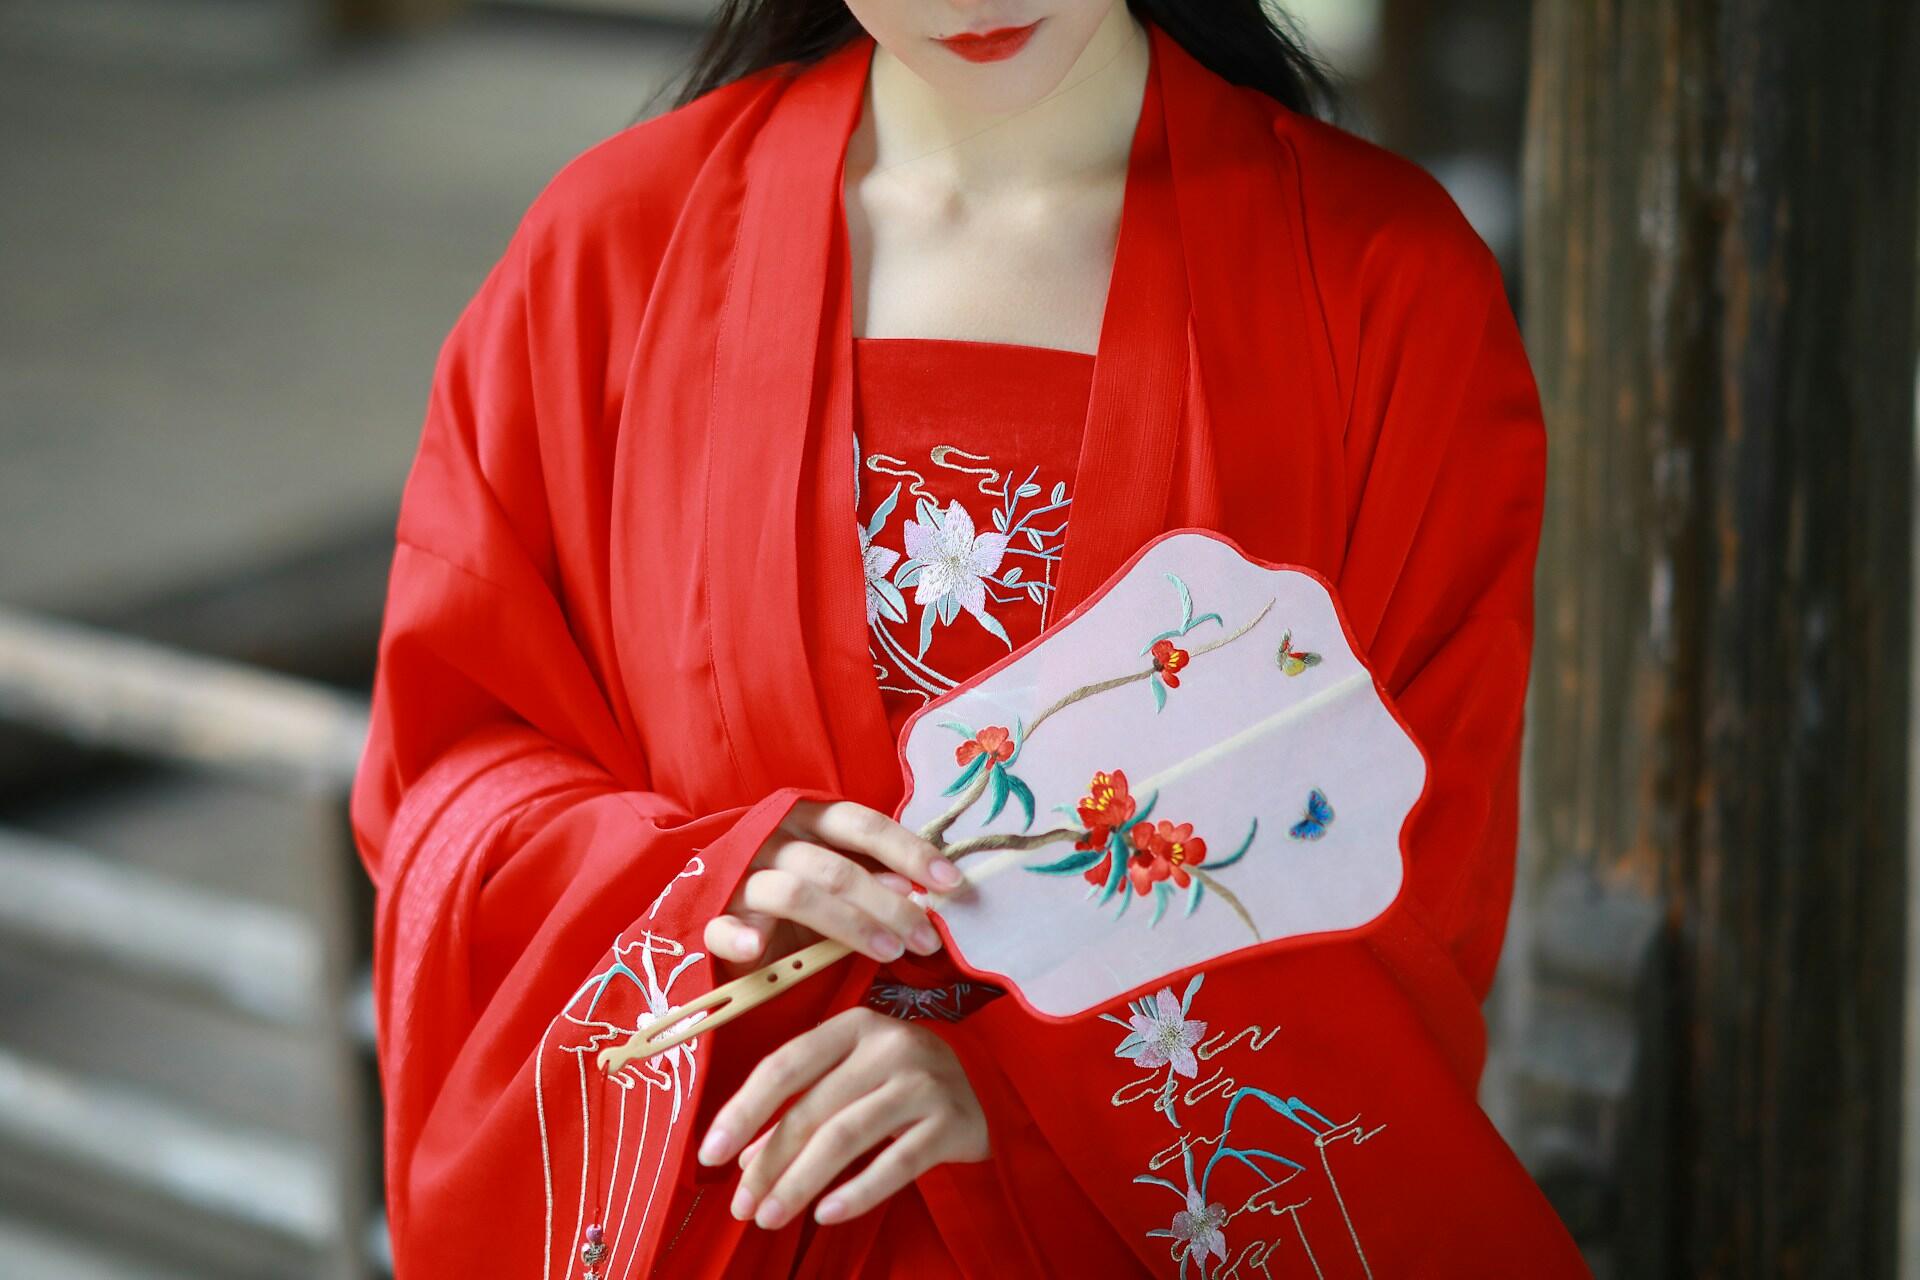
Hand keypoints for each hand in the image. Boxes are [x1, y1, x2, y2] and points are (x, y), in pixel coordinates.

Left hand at [696, 1007, 988, 1228]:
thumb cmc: (904, 1085)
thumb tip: (745, 1160)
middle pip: (812, 1108)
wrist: (992, 1092)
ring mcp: (924, 1080)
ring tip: (769, 1217)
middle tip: (741, 1206)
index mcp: (855, 1025)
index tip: (709, 1154)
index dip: (743, 1110)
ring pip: (846, 1136)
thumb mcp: (853, 1079)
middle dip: (768, 1161)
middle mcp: (890, 1044)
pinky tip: (826, 1215)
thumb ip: (803, 1107)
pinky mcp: (952, 1120)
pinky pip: (896, 1163)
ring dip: (800, 1182)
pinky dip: (857, 1193)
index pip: (785, 1065)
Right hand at [704, 800, 962, 974]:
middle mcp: (775, 839)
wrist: (727, 911)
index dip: (909, 850)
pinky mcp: (712, 916)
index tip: (951, 883)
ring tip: (889, 954)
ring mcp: (741, 876)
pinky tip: (757, 950)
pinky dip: (739, 936)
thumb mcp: (841, 881)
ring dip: (848, 925)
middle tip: (927, 940)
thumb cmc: (801, 895)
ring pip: (795, 894)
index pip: (864, 824)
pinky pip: (722, 925)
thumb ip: (875, 880)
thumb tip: (918, 891)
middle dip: (890, 905)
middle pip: (837, 868)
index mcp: (809, 818)